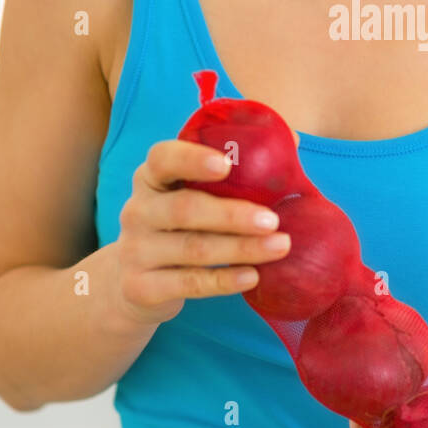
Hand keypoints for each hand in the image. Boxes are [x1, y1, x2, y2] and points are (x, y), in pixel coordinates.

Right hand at [112, 134, 296, 326]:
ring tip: (280, 246)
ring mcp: (136, 250)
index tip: (226, 165)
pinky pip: (189, 283)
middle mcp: (137, 210)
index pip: (162, 158)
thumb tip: (291, 140)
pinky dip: (223, 281)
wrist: (135, 283)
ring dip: (240, 248)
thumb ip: (235, 169)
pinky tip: (253, 277)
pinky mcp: (142, 287)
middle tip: (273, 220)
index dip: (192, 159)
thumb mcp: (193, 195)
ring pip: (192, 249)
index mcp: (151, 178)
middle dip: (232, 215)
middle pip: (184, 209)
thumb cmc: (181, 227)